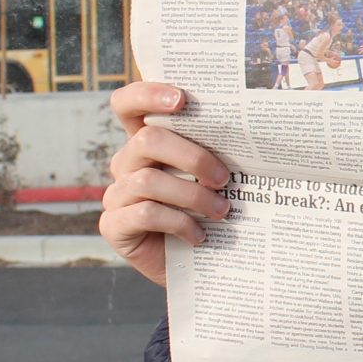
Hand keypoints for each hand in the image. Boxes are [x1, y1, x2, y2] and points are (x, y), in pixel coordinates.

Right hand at [102, 82, 231, 288]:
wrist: (199, 267)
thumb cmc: (209, 213)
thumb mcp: (213, 179)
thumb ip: (214, 153)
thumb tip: (248, 132)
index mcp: (147, 142)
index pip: (128, 103)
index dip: (147, 94)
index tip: (182, 99)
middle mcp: (126, 163)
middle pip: (147, 140)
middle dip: (193, 157)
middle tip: (224, 178)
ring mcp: (116, 194)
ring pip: (149, 180)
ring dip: (192, 196)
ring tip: (222, 211)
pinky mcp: (114, 225)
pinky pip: (144, 214)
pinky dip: (179, 223)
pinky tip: (200, 235)